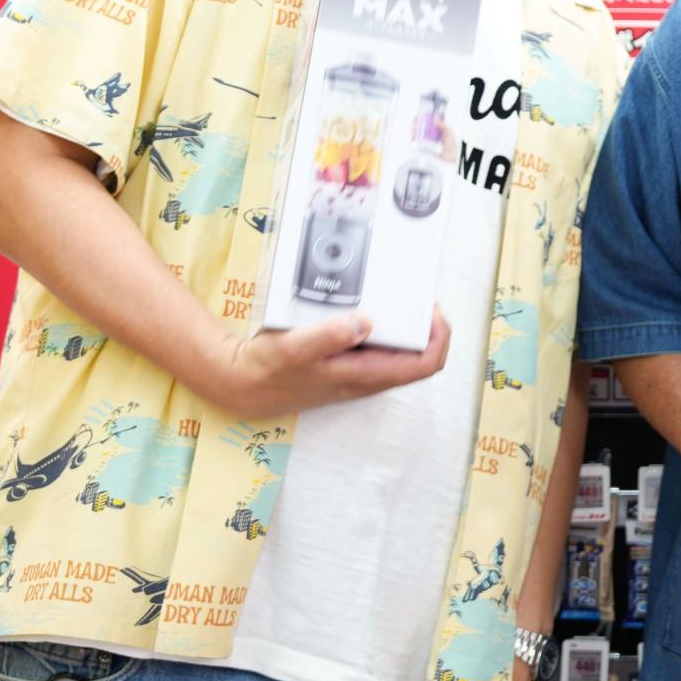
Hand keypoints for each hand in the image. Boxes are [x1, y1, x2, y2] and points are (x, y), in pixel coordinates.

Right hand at [200, 305, 449, 415]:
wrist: (241, 384)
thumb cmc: (267, 369)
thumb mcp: (293, 348)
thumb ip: (328, 336)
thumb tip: (366, 323)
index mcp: (366, 376)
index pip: (424, 365)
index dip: (439, 338)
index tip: (432, 310)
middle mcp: (369, 377)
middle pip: (419, 356)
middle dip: (427, 327)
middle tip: (420, 296)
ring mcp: (359, 372)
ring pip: (400, 351)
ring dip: (407, 326)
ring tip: (401, 296)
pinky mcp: (346, 364)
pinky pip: (377, 346)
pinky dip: (383, 326)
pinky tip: (370, 306)